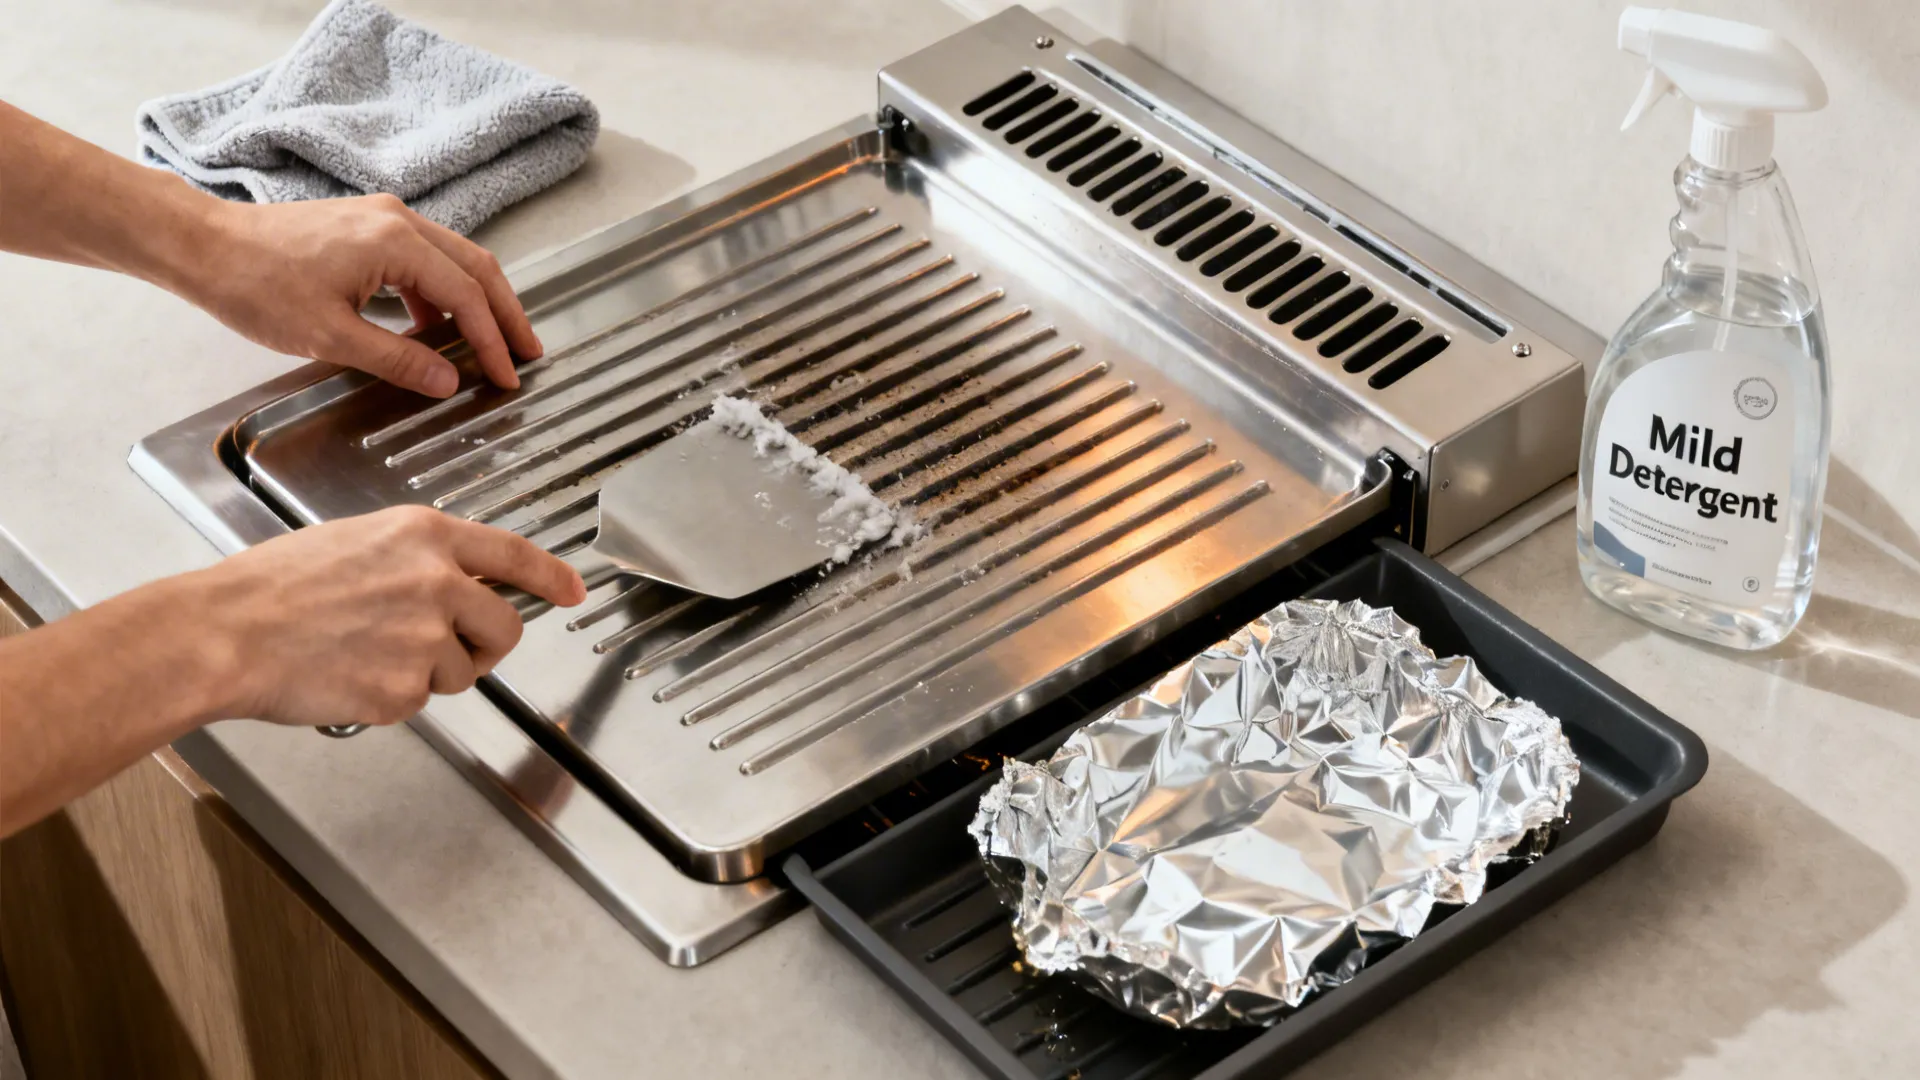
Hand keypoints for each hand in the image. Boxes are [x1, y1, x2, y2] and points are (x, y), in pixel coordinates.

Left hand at [186, 194, 541, 396]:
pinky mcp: (367, 226)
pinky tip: (436, 330)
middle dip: (506, 314)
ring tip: (492, 345)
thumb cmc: (256, 285)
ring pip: (454, 261)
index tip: (508, 377)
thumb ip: (397, 360)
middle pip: (477, 267)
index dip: (492, 342)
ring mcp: (383, 218)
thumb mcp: (330, 336)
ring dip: (478, 303)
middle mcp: (398, 220)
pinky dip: (442, 294)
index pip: (467, 297)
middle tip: (528, 353)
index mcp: (396, 243)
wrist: (205, 245)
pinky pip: (424, 260)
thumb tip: (448, 382)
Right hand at [193, 506, 585, 728]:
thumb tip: (453, 583)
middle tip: (445, 647)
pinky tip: (348, 675)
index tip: (572, 590)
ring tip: (365, 653)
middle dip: (485, 644)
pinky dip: (390, 697)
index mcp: (424, 537)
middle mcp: (436, 583)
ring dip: (428, 673)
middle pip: (505, 626)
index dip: (549, 576)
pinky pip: (419, 701)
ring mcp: (424, 639)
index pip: (512, 554)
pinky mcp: (405, 690)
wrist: (224, 634)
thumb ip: (415, 560)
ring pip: (461, 671)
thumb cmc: (273, 587)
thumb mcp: (356, 542)